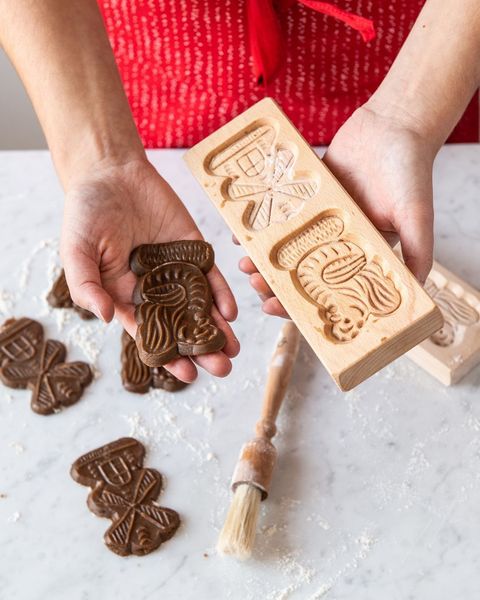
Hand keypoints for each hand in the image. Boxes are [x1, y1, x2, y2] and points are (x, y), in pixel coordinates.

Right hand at [61, 157, 238, 381]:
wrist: (110, 173)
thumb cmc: (86, 214)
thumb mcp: (76, 252)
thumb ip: (86, 285)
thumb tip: (107, 319)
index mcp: (125, 297)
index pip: (150, 334)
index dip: (167, 355)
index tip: (186, 374)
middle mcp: (154, 289)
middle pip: (181, 326)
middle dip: (201, 349)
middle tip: (222, 368)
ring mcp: (176, 271)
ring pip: (200, 306)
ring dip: (217, 329)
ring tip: (234, 350)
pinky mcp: (194, 250)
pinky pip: (210, 275)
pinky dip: (221, 294)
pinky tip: (231, 312)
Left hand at [238, 103, 434, 317]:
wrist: (394, 124)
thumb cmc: (410, 172)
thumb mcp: (416, 217)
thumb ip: (417, 253)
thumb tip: (416, 295)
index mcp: (360, 256)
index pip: (327, 292)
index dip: (300, 305)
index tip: (275, 308)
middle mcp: (337, 242)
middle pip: (299, 273)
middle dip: (274, 283)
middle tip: (254, 283)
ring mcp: (318, 220)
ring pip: (284, 247)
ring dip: (263, 258)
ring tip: (243, 262)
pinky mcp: (306, 197)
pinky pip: (280, 216)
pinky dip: (261, 226)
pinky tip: (241, 234)